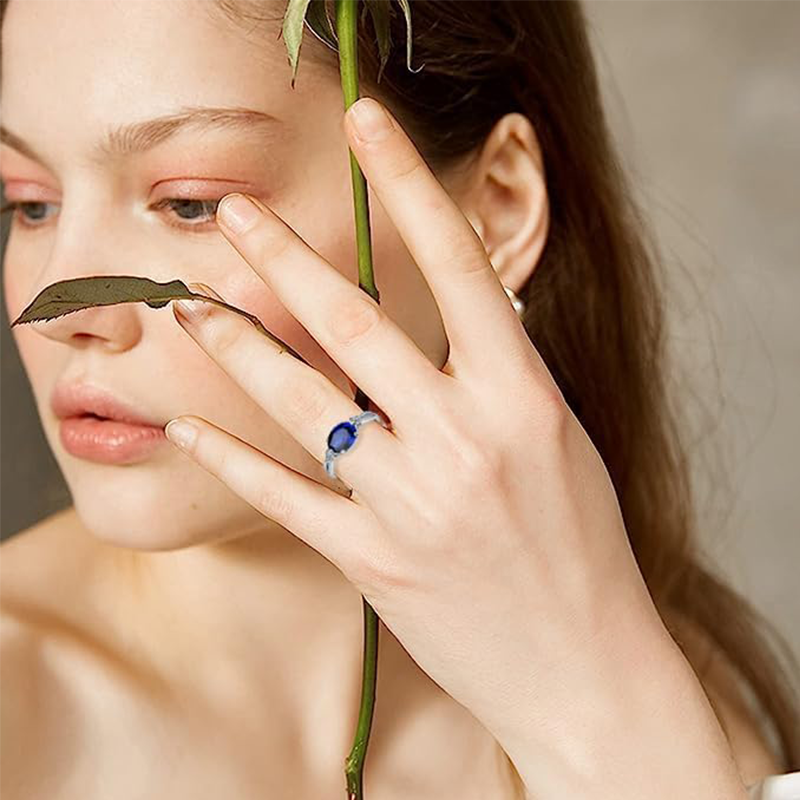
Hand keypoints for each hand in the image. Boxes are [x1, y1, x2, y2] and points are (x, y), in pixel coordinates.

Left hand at [165, 97, 677, 791]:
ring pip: (305, 404)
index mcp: (524, 400)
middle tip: (234, 214)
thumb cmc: (581, 549)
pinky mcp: (373, 561)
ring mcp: (412, 503)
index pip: (460, 267)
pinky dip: (230, 457)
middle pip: (356, 325)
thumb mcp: (558, 441)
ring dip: (239, 346)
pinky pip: (286, 496)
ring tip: (190, 303)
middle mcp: (463, 441)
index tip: (367, 126)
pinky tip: (186, 425)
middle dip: (286, 259)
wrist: (585, 668)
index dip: (408, 187)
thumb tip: (451, 320)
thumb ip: (499, 379)